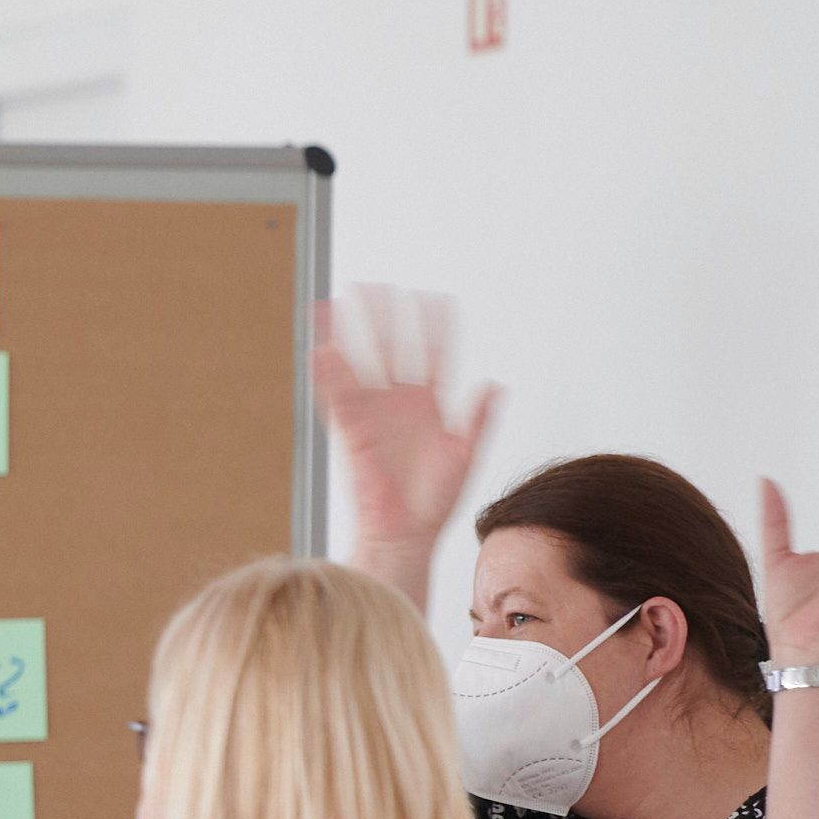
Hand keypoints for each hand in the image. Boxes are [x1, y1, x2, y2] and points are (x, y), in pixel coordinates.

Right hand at [313, 289, 501, 567]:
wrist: (406, 532)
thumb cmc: (435, 501)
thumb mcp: (467, 455)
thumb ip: (480, 419)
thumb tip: (495, 384)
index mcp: (431, 404)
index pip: (433, 353)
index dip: (433, 326)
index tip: (433, 297)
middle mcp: (400, 402)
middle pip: (391, 348)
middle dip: (384, 316)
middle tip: (376, 285)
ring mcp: (375, 414)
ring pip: (362, 363)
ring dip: (351, 333)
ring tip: (340, 302)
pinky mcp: (354, 432)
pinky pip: (339, 398)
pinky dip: (330, 376)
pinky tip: (322, 350)